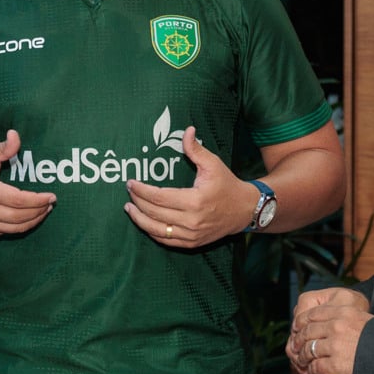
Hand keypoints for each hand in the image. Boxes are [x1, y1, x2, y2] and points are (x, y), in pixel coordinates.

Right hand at [0, 130, 55, 237]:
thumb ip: (3, 147)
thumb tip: (16, 135)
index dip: (38, 199)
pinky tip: (29, 216)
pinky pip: (7, 232)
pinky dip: (21, 226)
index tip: (51, 195)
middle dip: (40, 210)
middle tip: (51, 202)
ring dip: (34, 220)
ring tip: (45, 210)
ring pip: (15, 228)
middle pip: (19, 216)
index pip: (17, 199)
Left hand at [124, 126, 251, 247]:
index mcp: (194, 201)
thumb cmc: (227, 184)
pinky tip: (144, 223)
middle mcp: (191, 220)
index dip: (141, 190)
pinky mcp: (192, 243)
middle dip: (137, 202)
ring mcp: (191, 235)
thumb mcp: (213, 164)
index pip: (159, 197)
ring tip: (129, 209)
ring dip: (139, 220)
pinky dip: (152, 232)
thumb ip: (195, 149)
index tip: (130, 182)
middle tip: (128, 192)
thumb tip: (187, 130)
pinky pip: (166, 241)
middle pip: (154, 213)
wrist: (245, 209)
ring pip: (157, 230)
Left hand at [287, 286, 372, 373]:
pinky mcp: (335, 364)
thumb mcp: (362, 319)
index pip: (313, 313)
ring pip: (308, 350)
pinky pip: (315, 367)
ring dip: (303, 358)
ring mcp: (335, 345)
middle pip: (308, 331)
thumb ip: (343, 318)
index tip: (297, 328)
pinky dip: (311, 371)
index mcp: (343, 312)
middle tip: (295, 347)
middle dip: (299, 341)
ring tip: (302, 362)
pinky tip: (311, 373)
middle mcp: (337, 326)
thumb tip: (325, 324)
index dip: (301, 321)